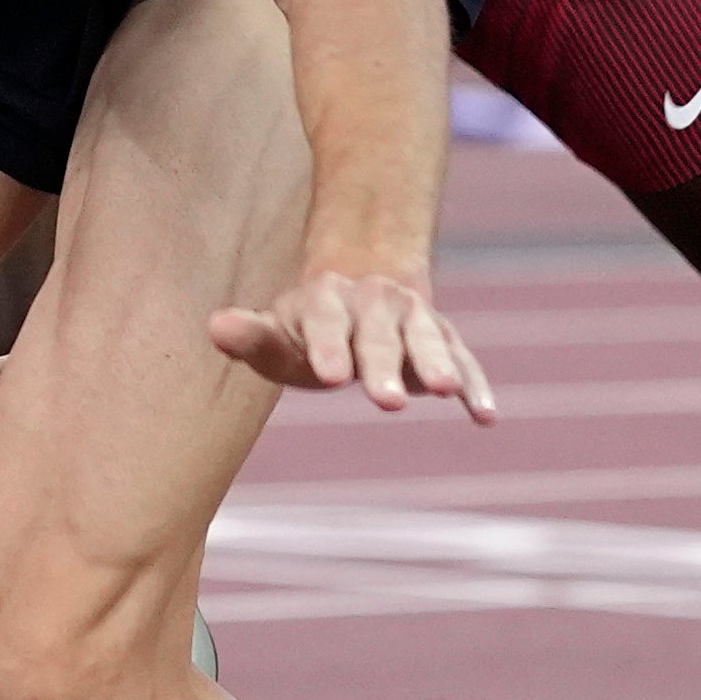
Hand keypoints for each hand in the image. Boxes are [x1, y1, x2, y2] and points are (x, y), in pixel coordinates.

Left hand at [210, 268, 490, 420]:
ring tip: (444, 391)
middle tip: (386, 402)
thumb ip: (252, 337)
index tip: (329, 377)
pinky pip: (464, 360)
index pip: (325, 324)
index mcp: (326, 300)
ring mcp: (413, 318)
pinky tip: (484, 415)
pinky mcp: (445, 338)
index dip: (327, 348)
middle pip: (378, 337)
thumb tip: (216, 326)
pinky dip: (474, 384)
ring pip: (426, 340)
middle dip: (382, 367)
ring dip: (437, 364)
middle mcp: (374, 303)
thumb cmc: (309, 328)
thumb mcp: (278, 333)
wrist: (363, 283)